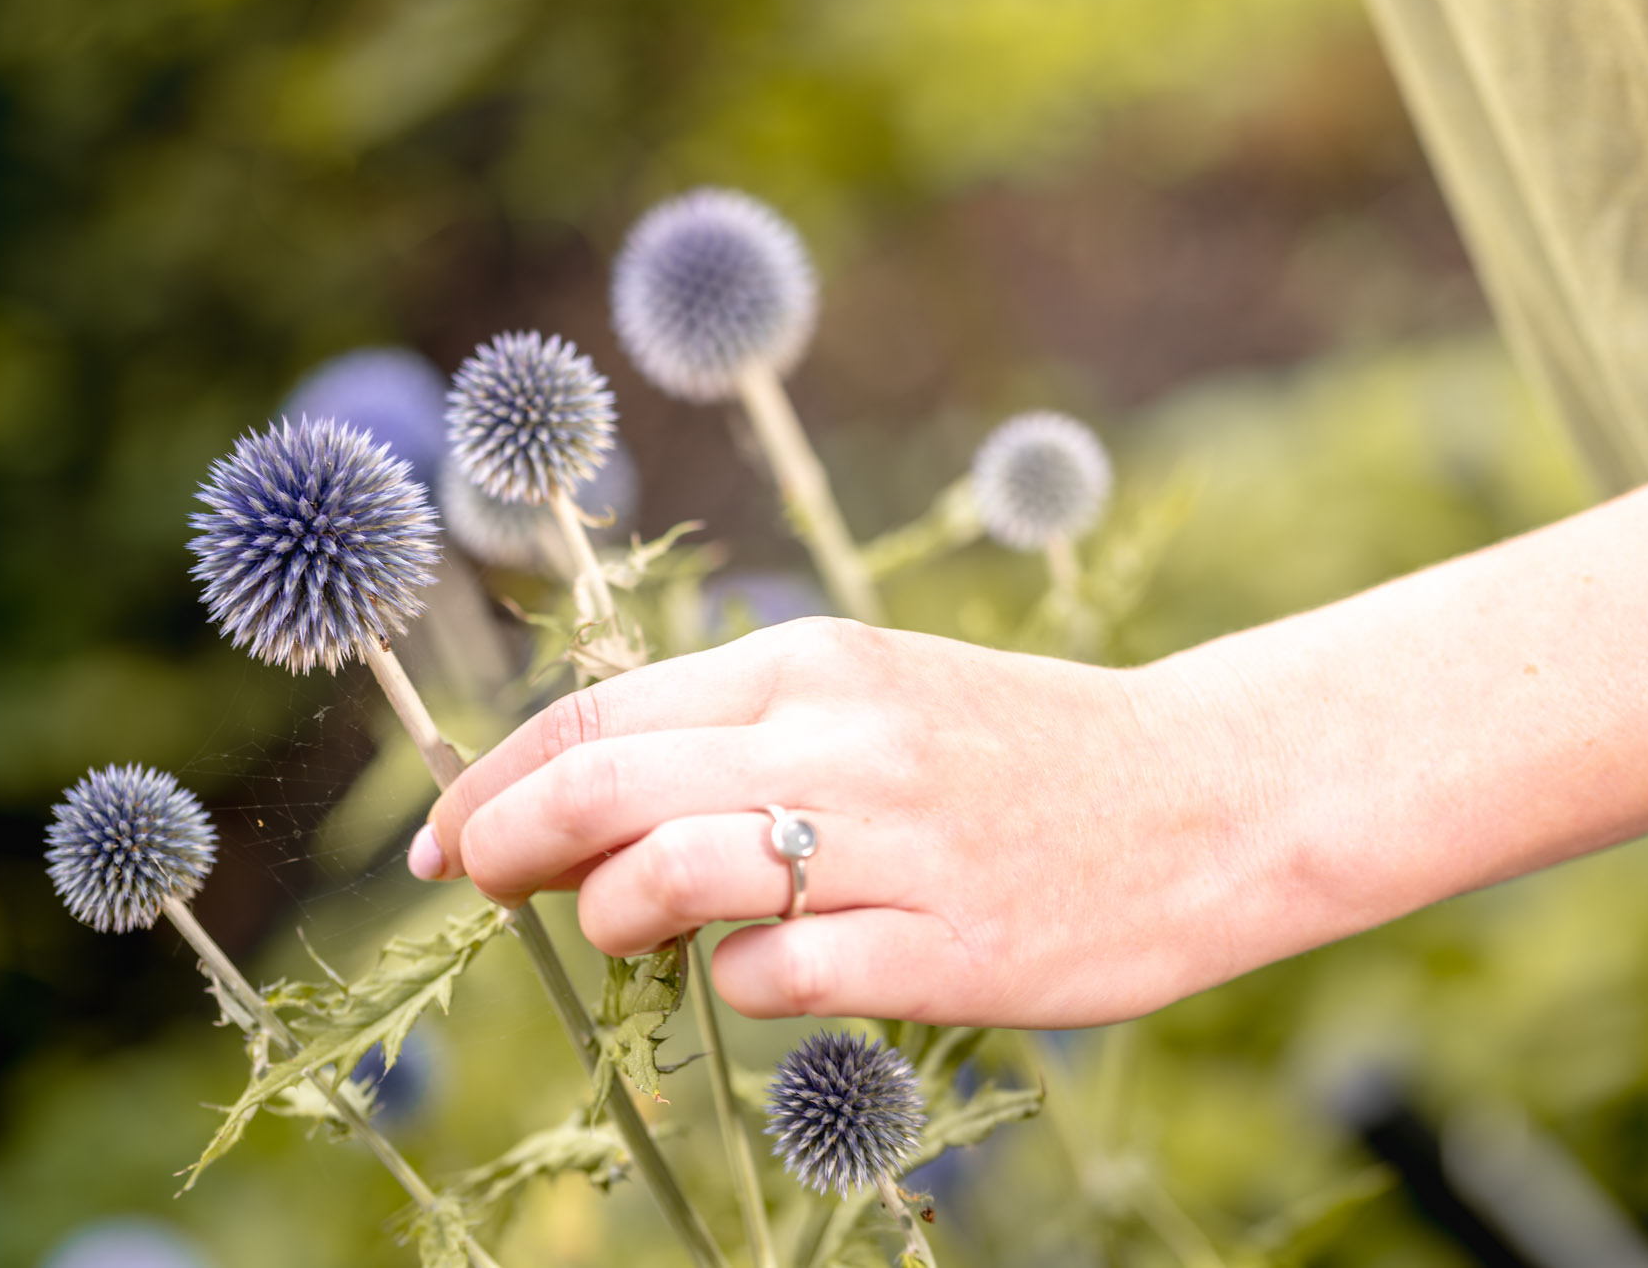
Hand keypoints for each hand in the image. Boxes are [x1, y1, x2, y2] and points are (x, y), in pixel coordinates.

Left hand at [412, 618, 1273, 1025]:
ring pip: (669, 878)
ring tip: (622, 928)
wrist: (1204, 794)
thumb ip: (738, 736)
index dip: (494, 779)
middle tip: (474, 885)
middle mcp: (839, 740)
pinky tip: (757, 973)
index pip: (600, 713)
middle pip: (602, 788)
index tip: (444, 833)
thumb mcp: (873, 699)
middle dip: (502, 845)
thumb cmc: (1015, 749)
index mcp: (813, 664)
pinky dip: (731, 983)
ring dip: (609, 915)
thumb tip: (578, 803)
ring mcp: (892, 847)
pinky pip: (774, 977)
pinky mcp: (945, 950)